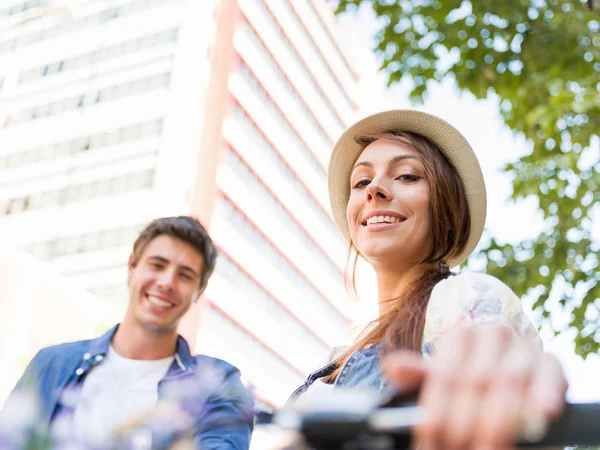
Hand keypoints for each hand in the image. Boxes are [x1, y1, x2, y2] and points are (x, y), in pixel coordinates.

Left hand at [382, 324, 567, 449]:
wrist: (512, 387)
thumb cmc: (471, 385)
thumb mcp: (443, 382)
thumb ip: (420, 375)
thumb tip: (393, 366)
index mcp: (460, 336)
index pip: (445, 375)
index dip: (436, 412)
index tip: (430, 439)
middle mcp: (491, 333)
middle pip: (474, 381)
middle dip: (465, 423)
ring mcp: (523, 345)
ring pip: (509, 380)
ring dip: (500, 421)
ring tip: (487, 449)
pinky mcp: (551, 362)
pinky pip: (549, 375)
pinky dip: (545, 394)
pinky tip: (540, 414)